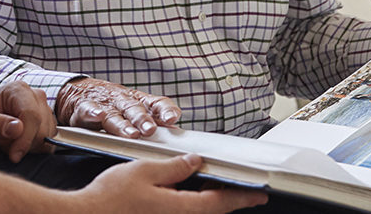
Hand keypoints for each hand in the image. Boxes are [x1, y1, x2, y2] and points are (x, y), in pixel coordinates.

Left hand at [0, 81, 55, 161]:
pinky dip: (32, 149)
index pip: (32, 115)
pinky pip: (47, 141)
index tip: (14, 155)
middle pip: (42, 127)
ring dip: (27, 146)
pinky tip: (16, 145)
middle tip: (1, 144)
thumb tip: (17, 128)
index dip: (25, 138)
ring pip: (47, 136)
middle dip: (24, 143)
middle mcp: (33, 96)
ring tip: (6, 142)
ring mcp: (41, 109)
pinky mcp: (44, 123)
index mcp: (17, 90)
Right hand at [56, 77, 181, 137]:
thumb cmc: (113, 104)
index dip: (164, 110)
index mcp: (138, 101)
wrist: (79, 92)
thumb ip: (153, 120)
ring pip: (114, 114)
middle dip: (143, 120)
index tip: (173, 118)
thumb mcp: (134, 108)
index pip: (155, 102)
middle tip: (150, 130)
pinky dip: (93, 112)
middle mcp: (123, 100)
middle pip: (135, 109)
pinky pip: (88, 110)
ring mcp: (104, 104)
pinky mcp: (84, 107)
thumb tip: (176, 133)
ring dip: (123, 124)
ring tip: (131, 134)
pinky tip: (98, 116)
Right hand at [73, 154, 267, 212]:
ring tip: (218, 184)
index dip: (243, 196)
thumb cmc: (110, 197)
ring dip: (210, 200)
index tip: (261, 193)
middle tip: (246, 188)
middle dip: (230, 198)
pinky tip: (189, 191)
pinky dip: (193, 203)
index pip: (220, 203)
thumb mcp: (144, 171)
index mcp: (179, 210)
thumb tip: (196, 162)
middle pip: (212, 211)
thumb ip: (174, 168)